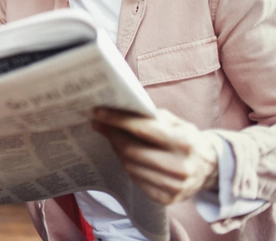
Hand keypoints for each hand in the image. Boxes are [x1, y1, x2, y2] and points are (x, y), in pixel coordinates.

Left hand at [92, 107, 218, 204]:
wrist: (211, 169)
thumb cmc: (188, 139)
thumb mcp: (177, 123)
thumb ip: (151, 117)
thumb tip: (119, 110)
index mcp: (184, 142)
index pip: (142, 130)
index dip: (117, 120)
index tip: (98, 113)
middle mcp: (180, 166)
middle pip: (131, 150)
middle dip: (112, 135)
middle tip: (100, 124)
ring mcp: (174, 186)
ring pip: (130, 166)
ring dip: (118, 150)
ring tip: (114, 138)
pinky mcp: (167, 199)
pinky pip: (136, 180)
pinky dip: (128, 166)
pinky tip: (128, 156)